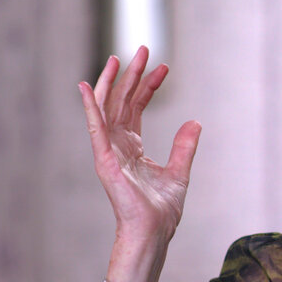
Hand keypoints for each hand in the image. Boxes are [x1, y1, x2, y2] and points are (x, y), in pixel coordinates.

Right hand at [80, 46, 200, 281]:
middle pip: (122, 101)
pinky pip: (95, 129)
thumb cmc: (161, 211)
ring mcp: (108, 152)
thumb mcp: (180, 172)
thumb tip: (195, 121)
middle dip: (132, 75)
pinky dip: (89, 108)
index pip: (137, 108)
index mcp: (133, 147)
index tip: (164, 67)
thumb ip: (185, 146)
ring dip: (112, 82)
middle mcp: (118, 146)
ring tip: (120, 57)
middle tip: (143, 48)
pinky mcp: (104, 160)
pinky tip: (86, 87)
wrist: (153, 233)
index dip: (149, 86)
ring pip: (106, 108)